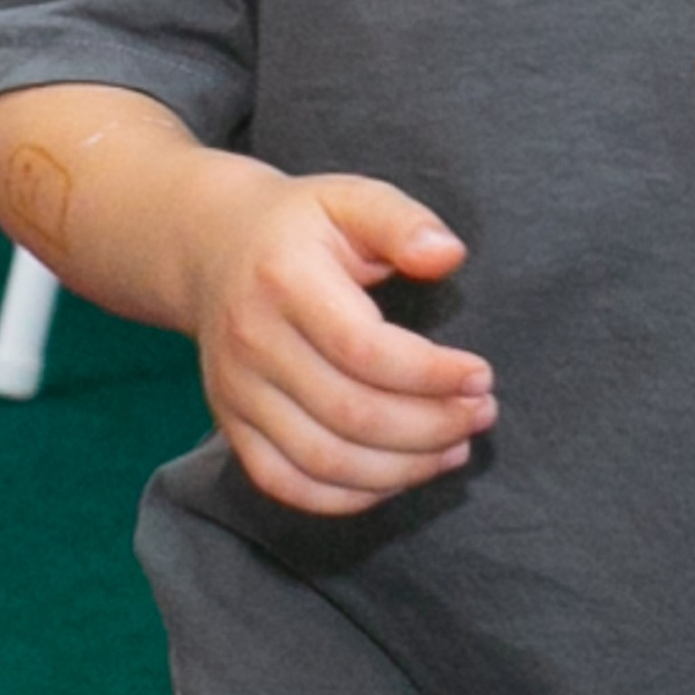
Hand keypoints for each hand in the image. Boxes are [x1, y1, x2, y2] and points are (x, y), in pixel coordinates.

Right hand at [190, 169, 496, 516]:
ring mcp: (236, 393)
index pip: (364, 350)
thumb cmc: (301, 225)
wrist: (213, 249)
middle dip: (431, 427)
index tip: (482, 375)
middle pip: (350, 414)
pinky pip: (288, 484)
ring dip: (402, 468)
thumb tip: (449, 255)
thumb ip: (403, 222)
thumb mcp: (352, 198)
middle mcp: (253, 345)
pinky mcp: (231, 426)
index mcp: (285, 282)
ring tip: (456, 448)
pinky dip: (349, 496)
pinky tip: (400, 475)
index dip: (431, 375)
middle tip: (482, 413)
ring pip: (323, 460)